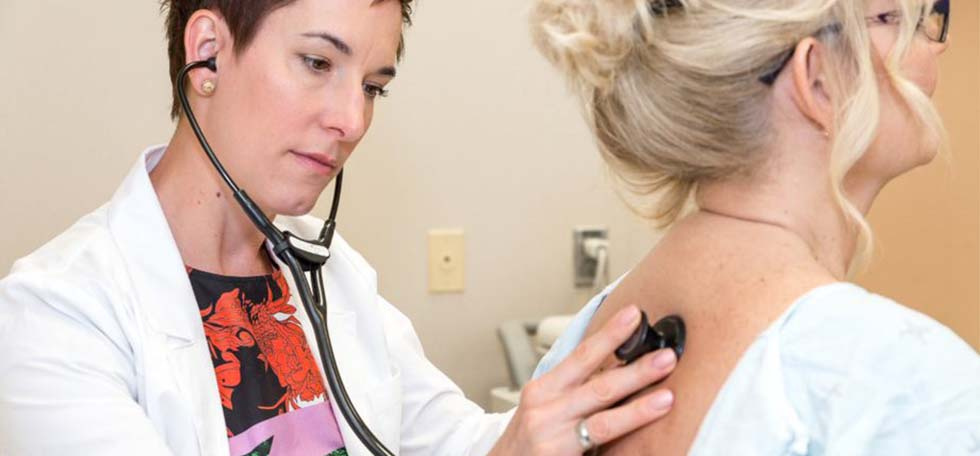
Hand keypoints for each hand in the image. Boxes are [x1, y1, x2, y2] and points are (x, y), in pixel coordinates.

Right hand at [489, 306, 676, 454]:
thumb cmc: (529, 436)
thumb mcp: (544, 403)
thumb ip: (574, 386)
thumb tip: (618, 366)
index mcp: (544, 388)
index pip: (581, 356)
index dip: (609, 335)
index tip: (633, 316)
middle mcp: (546, 410)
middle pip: (599, 387)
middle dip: (636, 371)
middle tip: (666, 357)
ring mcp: (553, 438)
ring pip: (603, 422)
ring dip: (638, 409)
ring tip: (666, 398)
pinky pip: (598, 449)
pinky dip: (623, 442)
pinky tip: (644, 442)